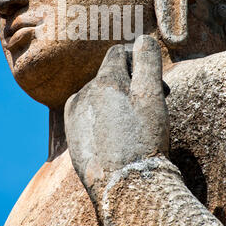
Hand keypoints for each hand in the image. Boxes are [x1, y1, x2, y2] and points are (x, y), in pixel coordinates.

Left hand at [64, 35, 168, 197]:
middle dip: (130, 83)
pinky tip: (115, 135)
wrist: (123, 185)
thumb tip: (142, 39)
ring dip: (115, 100)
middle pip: (109, 75)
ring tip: (132, 124)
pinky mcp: (72, 134)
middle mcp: (84, 92)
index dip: (138, 61)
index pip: (119, 53)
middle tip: (149, 105)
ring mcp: (75, 114)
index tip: (154, 82)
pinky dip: (101, 117)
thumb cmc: (143, 138)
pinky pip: (87, 114)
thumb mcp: (152, 95)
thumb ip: (147, 61)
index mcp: (104, 80)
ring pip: (98, 95)